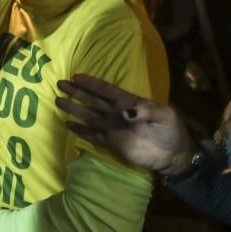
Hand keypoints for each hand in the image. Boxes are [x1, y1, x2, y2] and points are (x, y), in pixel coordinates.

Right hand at [56, 74, 194, 175]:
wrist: (172, 155)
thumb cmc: (170, 130)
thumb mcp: (164, 115)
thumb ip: (145, 110)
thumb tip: (125, 112)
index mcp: (128, 102)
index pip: (106, 90)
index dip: (91, 83)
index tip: (76, 76)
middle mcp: (116, 113)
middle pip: (93, 100)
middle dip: (77, 92)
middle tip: (61, 83)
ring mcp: (112, 128)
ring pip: (88, 115)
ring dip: (74, 108)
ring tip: (58, 100)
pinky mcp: (111, 143)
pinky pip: (92, 135)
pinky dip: (80, 131)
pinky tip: (68, 125)